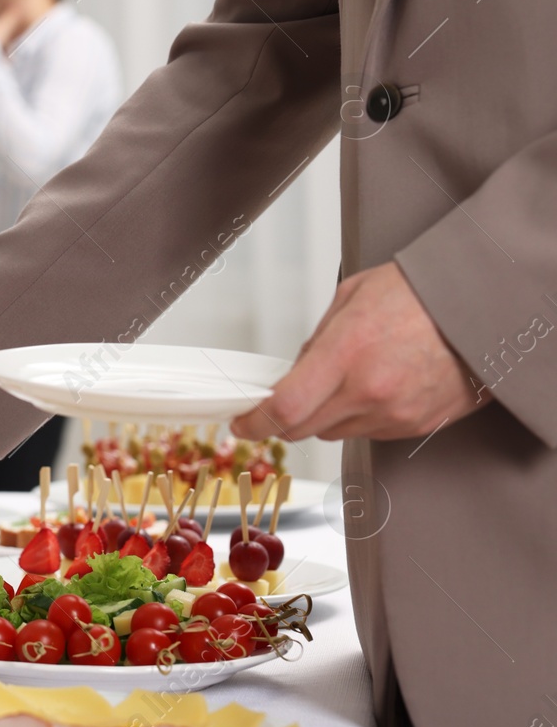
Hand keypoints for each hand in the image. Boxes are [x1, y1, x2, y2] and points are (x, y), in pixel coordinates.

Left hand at [231, 262, 484, 441]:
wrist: (485, 308)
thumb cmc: (422, 293)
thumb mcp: (353, 298)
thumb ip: (317, 341)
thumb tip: (292, 373)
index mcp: (348, 352)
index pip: (285, 408)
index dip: (254, 422)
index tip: (242, 423)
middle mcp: (371, 390)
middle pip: (303, 428)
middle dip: (284, 419)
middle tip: (281, 401)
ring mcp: (396, 413)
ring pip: (335, 432)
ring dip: (326, 414)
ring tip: (348, 378)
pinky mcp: (417, 426)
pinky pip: (369, 432)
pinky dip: (361, 416)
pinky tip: (377, 386)